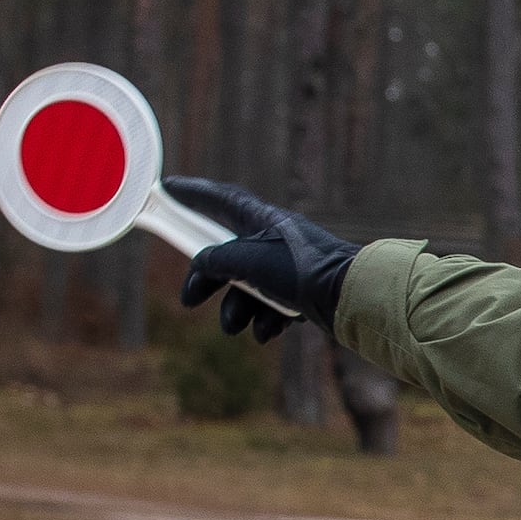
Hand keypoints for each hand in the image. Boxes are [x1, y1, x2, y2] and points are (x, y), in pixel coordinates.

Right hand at [163, 177, 361, 342]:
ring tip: (236, 327)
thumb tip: (203, 264)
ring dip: (237, 310)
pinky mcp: (302, 293)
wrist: (352, 297)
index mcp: (262, 220)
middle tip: (189, 300)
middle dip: (207, 281)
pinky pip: (272, 306)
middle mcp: (274, 239)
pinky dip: (266, 320)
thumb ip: (217, 259)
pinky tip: (268, 331)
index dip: (193, 193)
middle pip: (226, 255)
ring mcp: (289, 267)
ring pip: (248, 288)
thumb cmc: (302, 270)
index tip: (168, 188)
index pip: (220, 199)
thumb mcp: (248, 260)